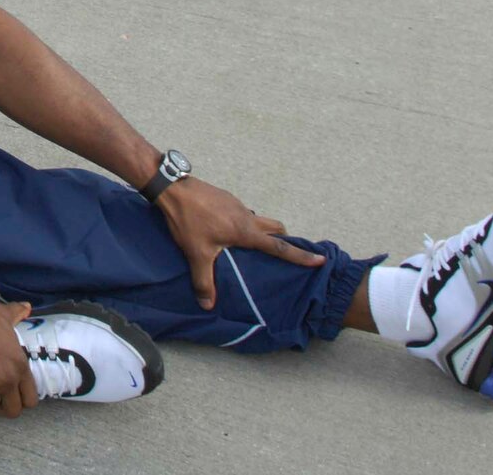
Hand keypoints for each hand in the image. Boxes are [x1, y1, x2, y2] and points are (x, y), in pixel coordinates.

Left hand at [155, 177, 325, 310]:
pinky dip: (245, 224)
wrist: (173, 188)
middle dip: (284, 239)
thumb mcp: (196, 254)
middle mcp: (246, 217)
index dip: (300, 255)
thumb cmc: (188, 220)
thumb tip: (208, 305)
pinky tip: (228, 233)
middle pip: (275, 228)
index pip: (279, 246)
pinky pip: (243, 213)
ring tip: (255, 247)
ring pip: (258, 220)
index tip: (320, 259)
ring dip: (262, 231)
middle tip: (286, 253)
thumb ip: (204, 280)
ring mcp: (236, 205)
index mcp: (246, 231)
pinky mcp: (225, 199)